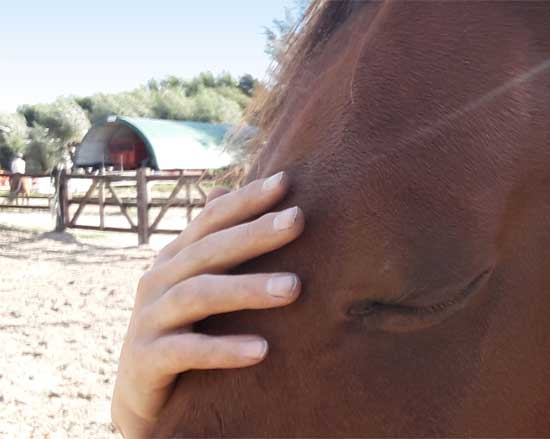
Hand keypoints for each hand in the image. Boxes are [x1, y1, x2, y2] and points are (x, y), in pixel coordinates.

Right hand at [111, 172, 303, 437]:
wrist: (140, 390)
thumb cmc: (182, 328)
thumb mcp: (196, 282)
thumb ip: (214, 243)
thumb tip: (230, 193)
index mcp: (175, 257)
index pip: (212, 219)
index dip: (246, 199)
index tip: (286, 181)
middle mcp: (158, 280)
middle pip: (209, 250)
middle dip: (254, 233)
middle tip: (298, 220)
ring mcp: (149, 319)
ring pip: (199, 295)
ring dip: (247, 289)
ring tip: (295, 287)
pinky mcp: (148, 360)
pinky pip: (188, 351)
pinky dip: (224, 350)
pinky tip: (262, 350)